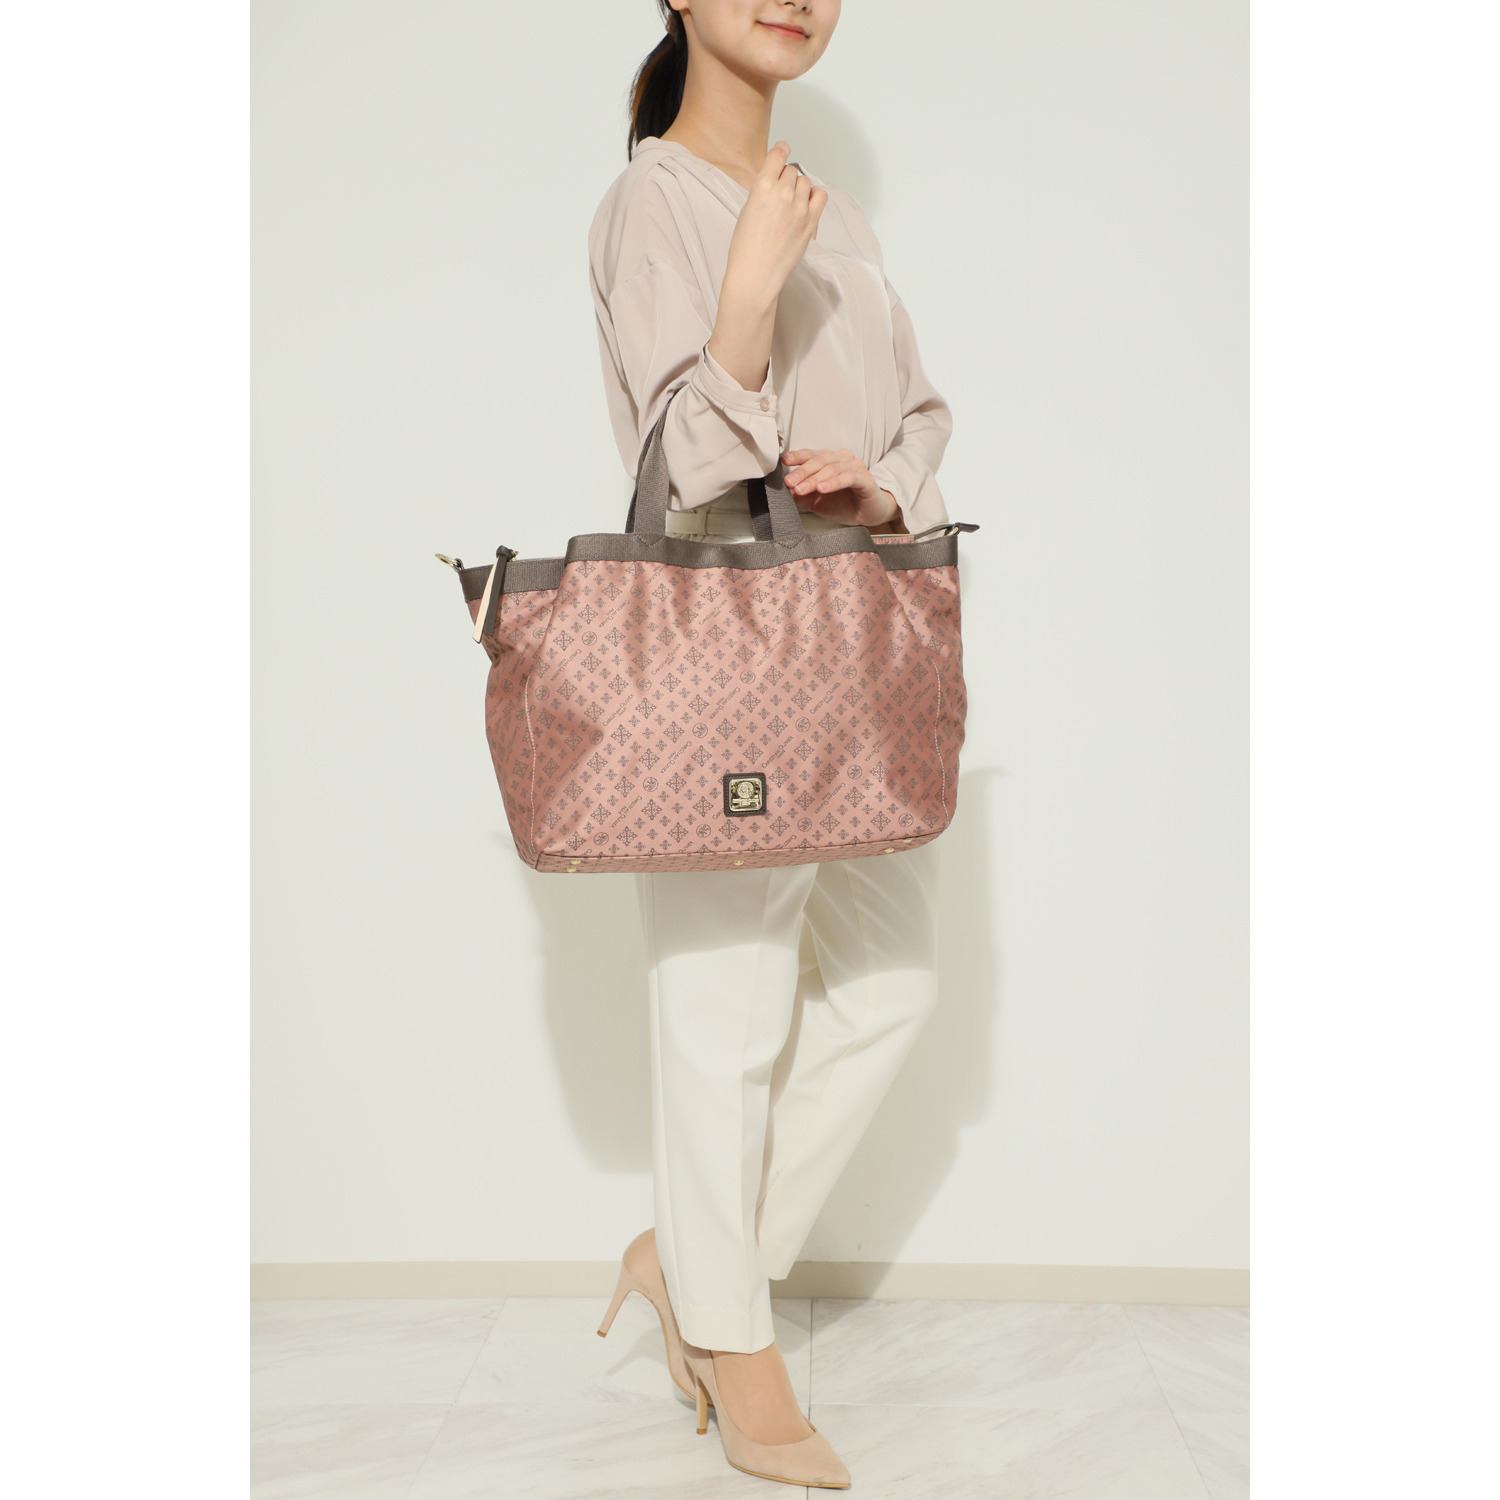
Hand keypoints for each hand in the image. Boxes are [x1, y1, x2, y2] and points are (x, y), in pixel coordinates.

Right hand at [722, 142, 827, 309]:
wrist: (756, 274)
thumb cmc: (746, 247)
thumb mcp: (747, 209)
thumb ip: (763, 190)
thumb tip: (777, 180)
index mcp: (762, 187)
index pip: (778, 155)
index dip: (781, 150)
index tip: (784, 149)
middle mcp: (783, 194)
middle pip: (791, 171)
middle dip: (786, 178)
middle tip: (780, 194)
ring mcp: (799, 208)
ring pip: (805, 182)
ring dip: (799, 188)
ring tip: (790, 204)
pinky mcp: (811, 222)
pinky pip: (820, 195)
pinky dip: (814, 196)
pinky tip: (806, 205)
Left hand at [782, 448, 899, 528]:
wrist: (868, 515)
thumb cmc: (844, 505)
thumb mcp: (817, 502)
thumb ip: (802, 496)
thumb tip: (787, 491)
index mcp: (830, 460)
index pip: (811, 455)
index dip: (797, 456)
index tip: (784, 461)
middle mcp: (842, 459)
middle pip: (819, 461)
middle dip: (802, 472)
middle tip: (790, 482)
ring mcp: (855, 467)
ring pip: (832, 469)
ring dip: (815, 479)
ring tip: (802, 489)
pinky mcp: (865, 479)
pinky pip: (848, 478)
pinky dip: (834, 482)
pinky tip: (823, 488)